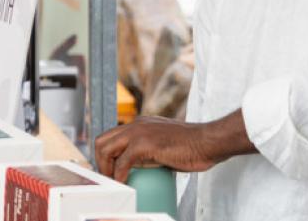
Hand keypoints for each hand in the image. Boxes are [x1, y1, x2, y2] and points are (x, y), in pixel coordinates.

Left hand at [93, 114, 252, 184]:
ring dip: (106, 168)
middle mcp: (135, 124)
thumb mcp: (162, 146)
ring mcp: (139, 132)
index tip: (107, 170)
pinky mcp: (144, 144)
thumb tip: (133, 166)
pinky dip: (119, 175)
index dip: (104, 155)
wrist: (207, 142)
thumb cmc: (191, 147)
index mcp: (139, 124)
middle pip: (101, 140)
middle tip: (107, 178)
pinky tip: (124, 183)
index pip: (110, 136)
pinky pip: (122, 162)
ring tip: (113, 182)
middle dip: (99, 161)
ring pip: (106, 148)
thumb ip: (147, 151)